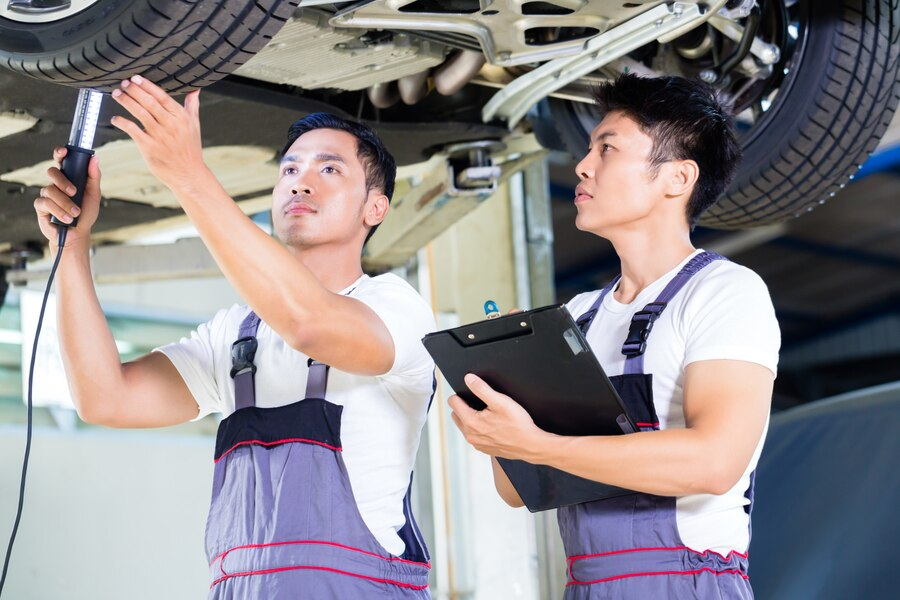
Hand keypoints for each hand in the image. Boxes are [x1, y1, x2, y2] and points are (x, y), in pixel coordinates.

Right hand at [33, 146, 100, 248]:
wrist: (77, 233)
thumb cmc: (85, 213)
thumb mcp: (94, 195)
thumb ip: (94, 176)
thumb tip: (94, 158)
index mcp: (68, 178)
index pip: (60, 161)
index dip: (59, 153)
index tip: (63, 151)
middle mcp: (55, 184)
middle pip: (52, 172)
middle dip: (63, 181)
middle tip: (74, 192)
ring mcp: (47, 194)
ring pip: (50, 190)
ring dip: (65, 203)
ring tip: (75, 213)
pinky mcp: (40, 206)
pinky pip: (46, 203)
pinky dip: (58, 211)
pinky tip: (66, 219)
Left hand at [110, 75, 205, 190]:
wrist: (189, 173)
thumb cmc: (190, 149)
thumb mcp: (195, 125)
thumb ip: (192, 105)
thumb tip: (195, 88)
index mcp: (181, 117)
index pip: (162, 96)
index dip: (147, 86)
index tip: (135, 78)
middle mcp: (171, 125)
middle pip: (149, 102)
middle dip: (134, 90)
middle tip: (123, 83)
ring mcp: (160, 136)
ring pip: (140, 114)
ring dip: (126, 102)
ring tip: (117, 94)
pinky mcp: (149, 147)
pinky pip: (133, 131)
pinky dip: (123, 123)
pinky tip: (116, 119)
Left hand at [448, 373, 549, 460]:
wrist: (531, 445)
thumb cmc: (518, 424)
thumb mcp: (500, 401)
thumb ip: (482, 389)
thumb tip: (468, 379)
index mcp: (471, 422)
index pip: (453, 402)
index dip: (461, 394)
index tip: (471, 393)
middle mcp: (470, 435)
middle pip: (456, 414)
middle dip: (464, 407)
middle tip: (481, 404)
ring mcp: (477, 444)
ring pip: (464, 426)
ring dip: (471, 418)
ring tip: (489, 415)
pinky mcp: (484, 449)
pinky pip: (474, 435)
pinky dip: (479, 429)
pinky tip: (493, 426)